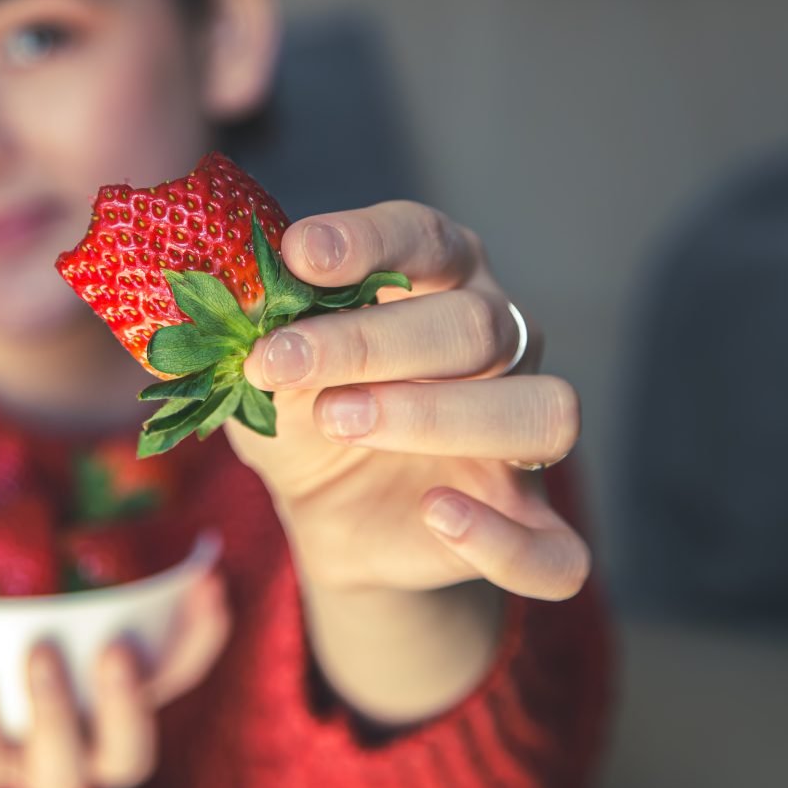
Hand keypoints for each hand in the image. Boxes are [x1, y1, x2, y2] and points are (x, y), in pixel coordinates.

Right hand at [0, 496, 230, 787]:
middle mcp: (37, 757)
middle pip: (60, 776)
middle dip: (53, 720)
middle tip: (42, 651)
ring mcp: (96, 729)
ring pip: (128, 756)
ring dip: (132, 707)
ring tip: (117, 647)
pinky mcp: (144, 688)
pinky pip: (182, 675)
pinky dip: (199, 639)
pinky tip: (205, 583)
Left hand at [230, 201, 589, 601]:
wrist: (327, 512)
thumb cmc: (303, 406)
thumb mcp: (264, 366)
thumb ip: (254, 326)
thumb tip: (229, 290)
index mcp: (440, 283)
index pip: (425, 239)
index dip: (367, 241)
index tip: (297, 254)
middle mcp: (500, 346)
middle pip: (477, 325)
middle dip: (372, 342)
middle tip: (283, 362)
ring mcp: (523, 439)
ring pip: (543, 413)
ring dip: (439, 415)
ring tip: (339, 419)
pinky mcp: (529, 527)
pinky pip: (558, 549)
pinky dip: (503, 539)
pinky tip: (438, 515)